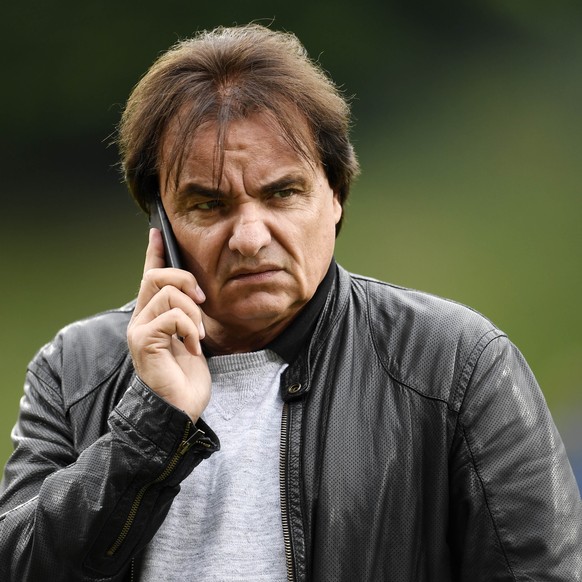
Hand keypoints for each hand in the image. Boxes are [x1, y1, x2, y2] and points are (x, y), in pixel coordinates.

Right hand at [127, 228, 210, 421]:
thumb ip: (188, 316)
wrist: (178, 409)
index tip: (157, 233)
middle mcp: (140, 320)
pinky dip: (190, 329)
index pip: (149, 277)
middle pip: (155, 277)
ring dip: (193, 313)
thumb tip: (195, 295)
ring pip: (168, 294)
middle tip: (202, 299)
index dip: (153, 253)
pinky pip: (172, 316)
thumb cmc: (185, 378)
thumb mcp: (192, 339)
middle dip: (184, 280)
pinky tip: (193, 347)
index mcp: (153, 316)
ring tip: (198, 336)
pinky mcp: (143, 341)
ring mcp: (139, 330)